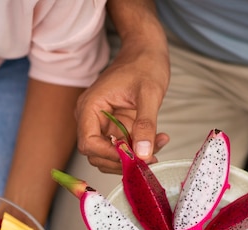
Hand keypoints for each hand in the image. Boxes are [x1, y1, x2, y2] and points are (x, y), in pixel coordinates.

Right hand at [75, 32, 170, 173]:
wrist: (146, 51)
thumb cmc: (144, 64)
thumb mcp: (149, 93)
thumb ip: (145, 124)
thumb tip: (143, 154)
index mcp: (90, 107)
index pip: (88, 143)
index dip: (109, 155)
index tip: (134, 158)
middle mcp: (91, 117)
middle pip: (97, 154)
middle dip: (123, 160)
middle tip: (151, 157)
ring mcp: (103, 123)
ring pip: (110, 154)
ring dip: (133, 157)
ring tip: (158, 144)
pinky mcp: (115, 126)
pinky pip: (123, 147)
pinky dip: (140, 149)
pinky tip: (158, 140)